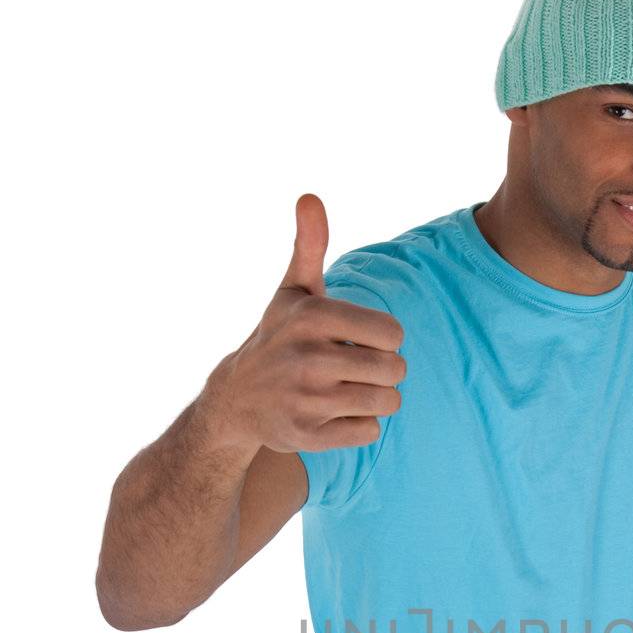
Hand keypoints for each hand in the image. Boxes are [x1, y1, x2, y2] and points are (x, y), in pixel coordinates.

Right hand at [201, 193, 406, 456]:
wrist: (236, 400)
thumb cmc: (278, 337)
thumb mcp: (291, 290)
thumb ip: (309, 245)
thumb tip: (310, 197)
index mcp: (313, 316)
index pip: (393, 333)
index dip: (384, 339)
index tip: (359, 340)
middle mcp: (308, 357)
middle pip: (396, 370)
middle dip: (384, 371)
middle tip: (354, 369)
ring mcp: (307, 399)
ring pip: (388, 402)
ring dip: (375, 399)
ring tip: (345, 390)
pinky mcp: (308, 435)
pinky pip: (370, 432)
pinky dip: (358, 426)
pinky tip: (331, 415)